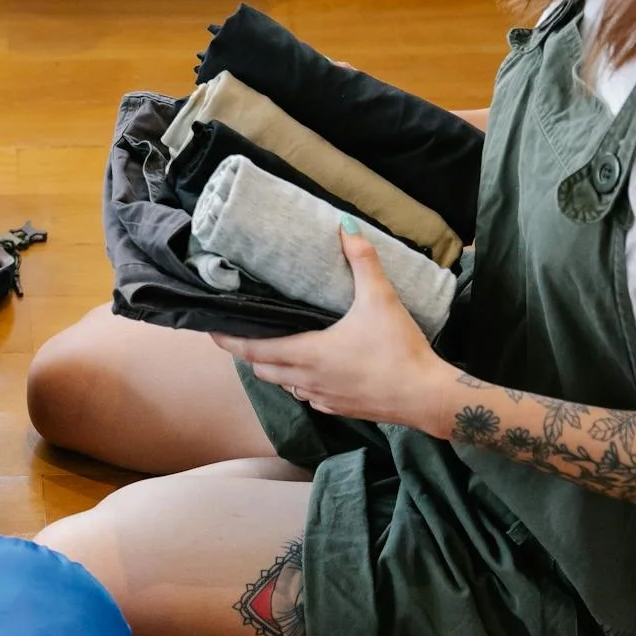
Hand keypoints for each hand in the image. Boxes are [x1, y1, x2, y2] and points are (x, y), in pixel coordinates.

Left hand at [212, 222, 461, 436]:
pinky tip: (313, 372)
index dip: (229, 341)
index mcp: (307, 353)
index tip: (211, 332)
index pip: (254, 350)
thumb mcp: (380, 299)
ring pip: (285, 384)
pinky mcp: (339, 409)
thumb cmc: (398, 349)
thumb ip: (362, 261)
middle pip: (263, 369)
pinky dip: (301, 383)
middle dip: (250, 354)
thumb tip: (346, 226)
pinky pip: (308, 397)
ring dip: (276, 369)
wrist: (423, 396)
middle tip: (244, 335)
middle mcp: (307, 379)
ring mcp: (322, 398)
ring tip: (277, 349)